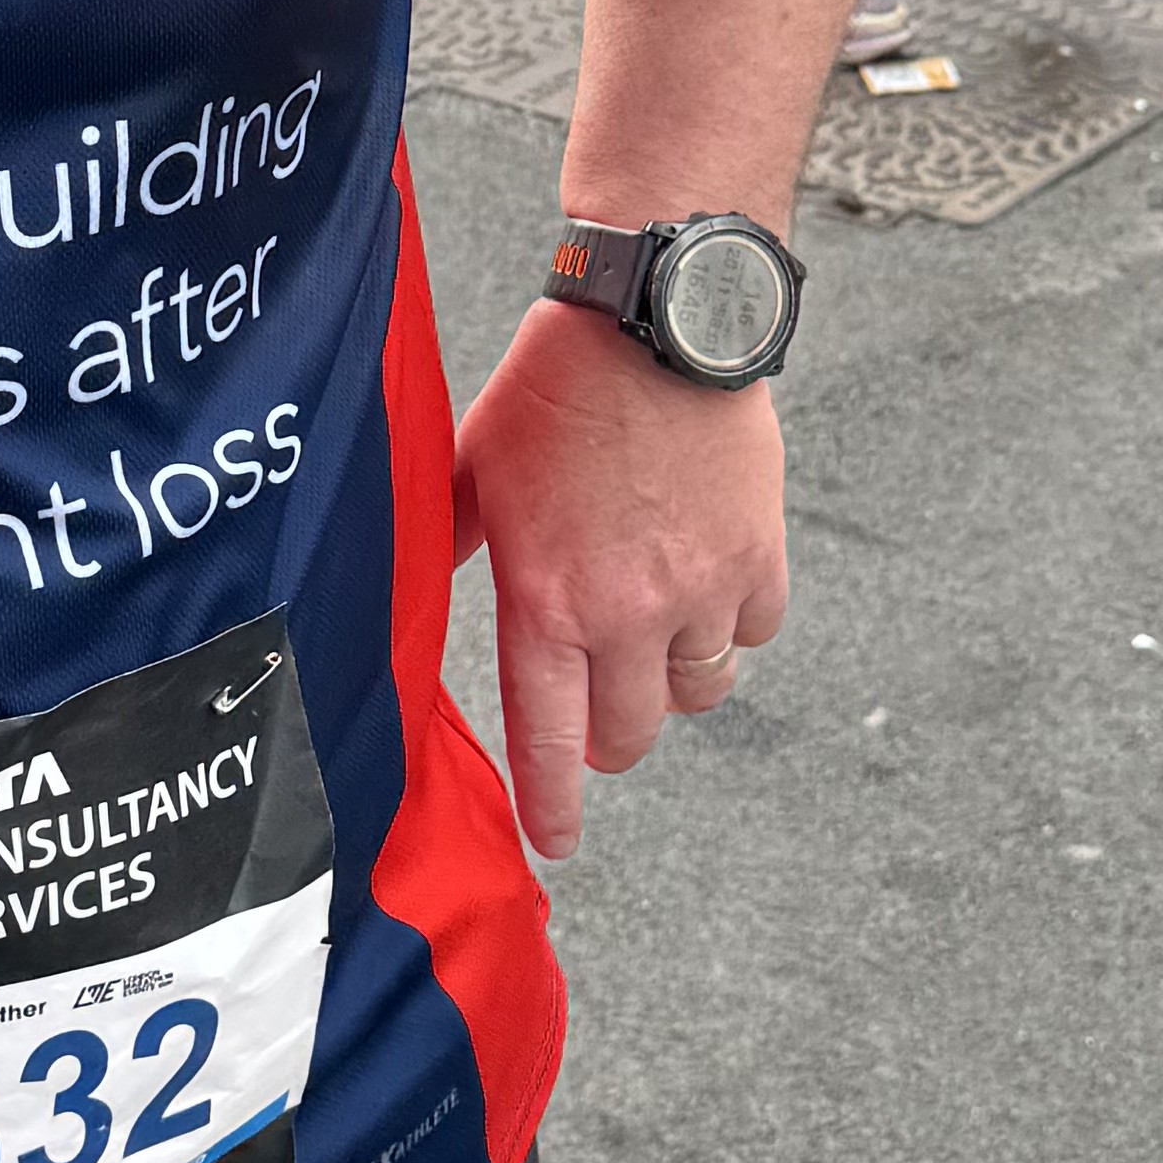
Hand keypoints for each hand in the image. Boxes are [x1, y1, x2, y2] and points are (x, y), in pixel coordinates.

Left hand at [449, 301, 787, 859]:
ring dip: (672, 680)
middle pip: (630, 735)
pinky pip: (751, 633)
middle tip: (599, 707)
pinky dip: (731, 623)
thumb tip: (405, 586)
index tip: (552, 842)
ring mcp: (700, 589)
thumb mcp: (476, 470)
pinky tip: (705, 584)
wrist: (653, 320)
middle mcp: (627, 612)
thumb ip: (450, 542)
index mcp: (546, 600)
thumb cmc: (553, 388)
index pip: (549, 740)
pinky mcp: (757, 558)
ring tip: (653, 636)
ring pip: (698, 694)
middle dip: (609, 735)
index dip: (551, 806)